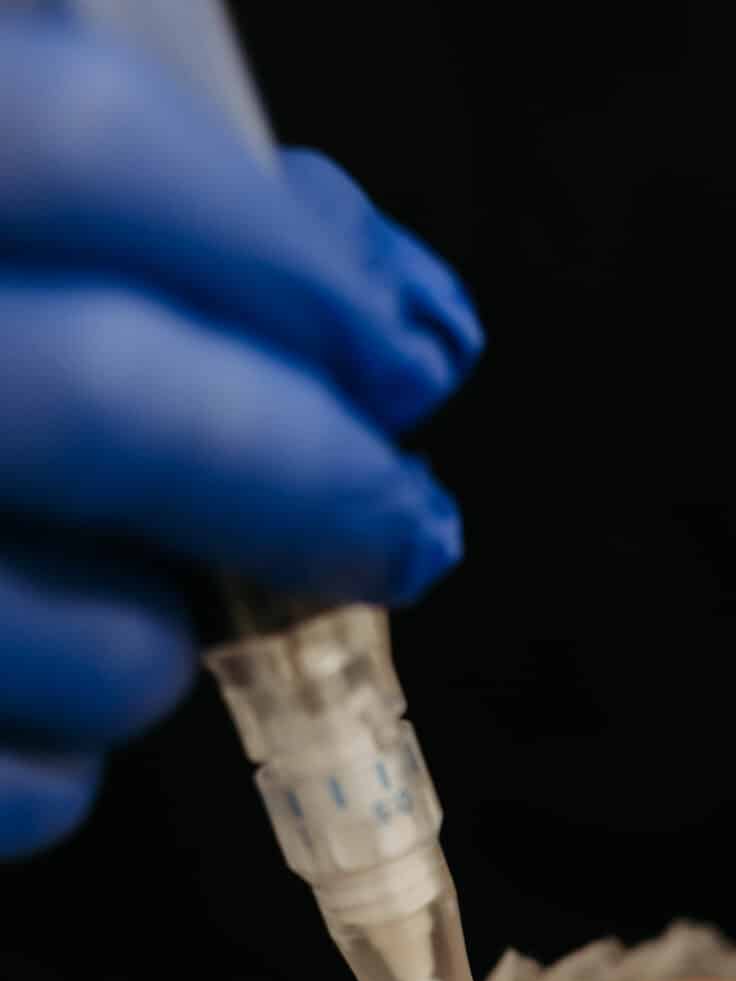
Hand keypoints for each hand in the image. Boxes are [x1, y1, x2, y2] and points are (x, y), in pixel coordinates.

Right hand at [0, 18, 482, 856]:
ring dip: (167, 640)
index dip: (282, 259)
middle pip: (102, 403)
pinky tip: (30, 696)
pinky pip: (13, 791)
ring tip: (140, 606)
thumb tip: (356, 272)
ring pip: (91, 645)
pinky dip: (64, 762)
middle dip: (311, 479)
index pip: (73, 145)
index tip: (407, 345)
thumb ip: (76, 163)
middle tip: (404, 525)